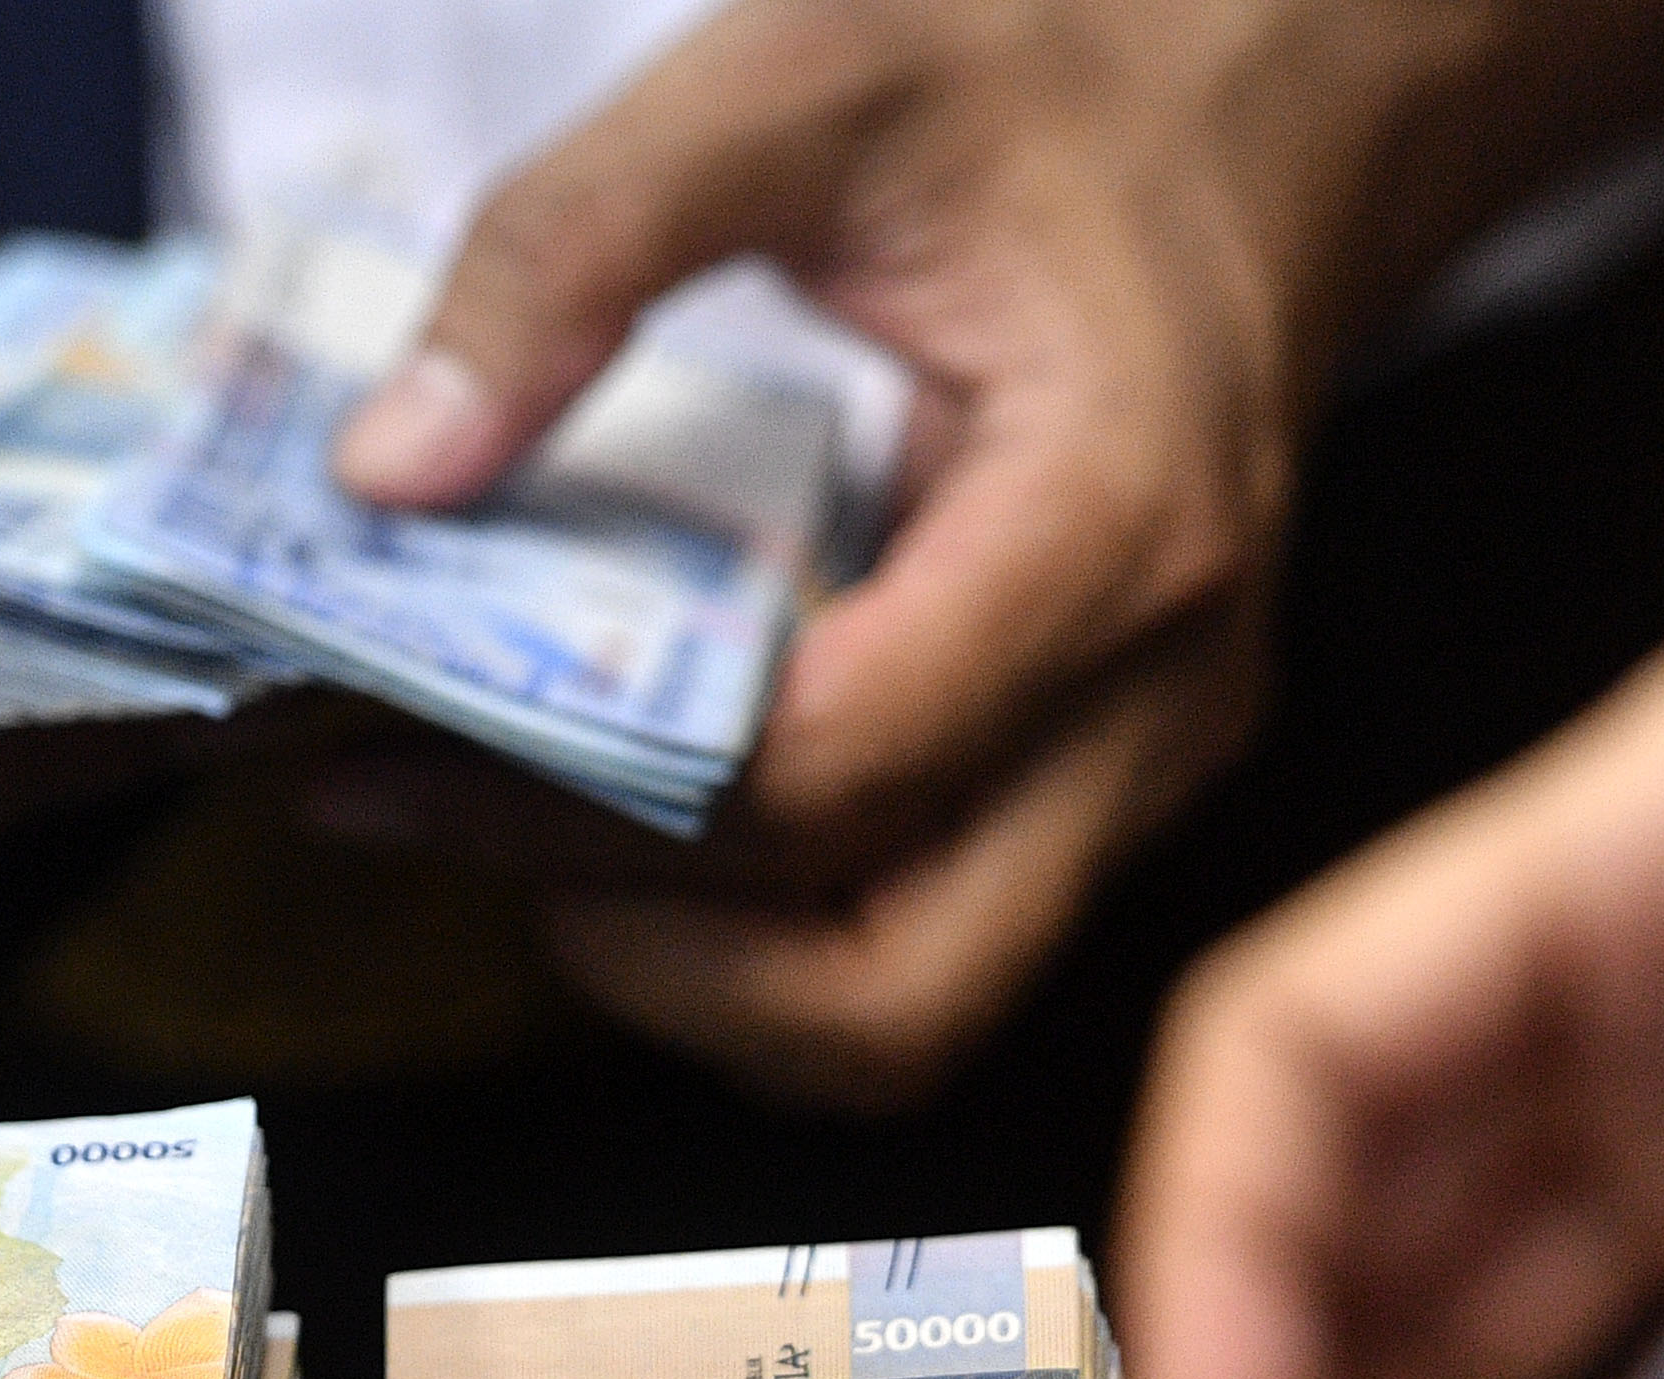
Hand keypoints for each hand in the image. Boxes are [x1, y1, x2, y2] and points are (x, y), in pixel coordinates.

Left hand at [331, 0, 1663, 1106]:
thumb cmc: (1068, 67)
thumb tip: (388, 467)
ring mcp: (1145, 756)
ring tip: (518, 826)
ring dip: (704, 970)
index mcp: (1110, 534)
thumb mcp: (795, 76)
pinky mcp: (1103, 769)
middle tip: (448, 829)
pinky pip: (926, 921)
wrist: (1278, 84)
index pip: (831, 782)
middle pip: (896, 991)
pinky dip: (765, 916)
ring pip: (914, 1000)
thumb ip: (575, 247)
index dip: (584, 810)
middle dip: (649, 962)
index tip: (385, 754)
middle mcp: (1156, 698)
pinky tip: (633, 789)